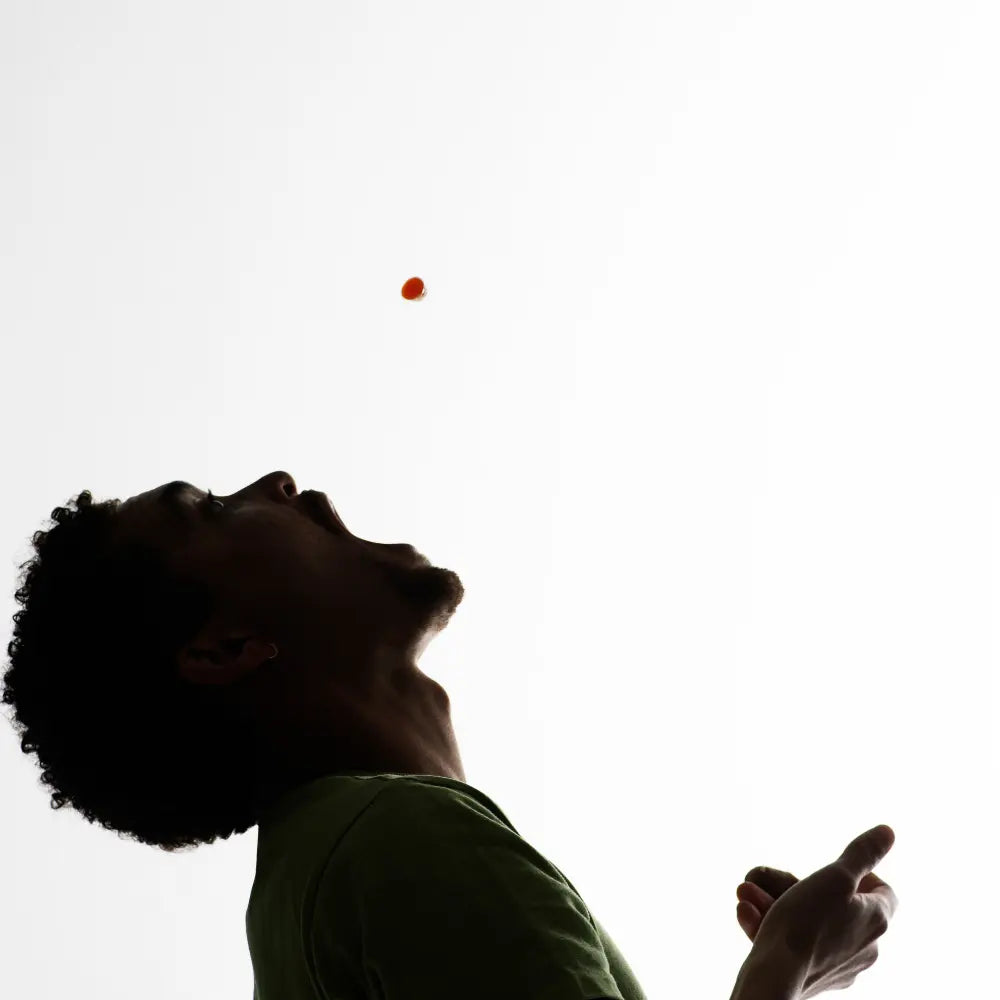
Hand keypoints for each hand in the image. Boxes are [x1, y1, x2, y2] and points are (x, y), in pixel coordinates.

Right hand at [734, 825, 897, 997]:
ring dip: (776, 903)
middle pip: (839, 906)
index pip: (884, 892)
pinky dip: (772, 927)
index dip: (863, 875)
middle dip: (799, 885)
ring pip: (811, 923)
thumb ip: (862, 854)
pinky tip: (747, 914)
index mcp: (876, 921)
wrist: (776, 978)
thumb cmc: (806, 923)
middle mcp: (865, 948)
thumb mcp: (835, 877)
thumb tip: (888, 831)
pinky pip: (796, 944)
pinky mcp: (815, 979)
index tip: (836, 868)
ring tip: (748, 893)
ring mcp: (840, 966)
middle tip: (775, 877)